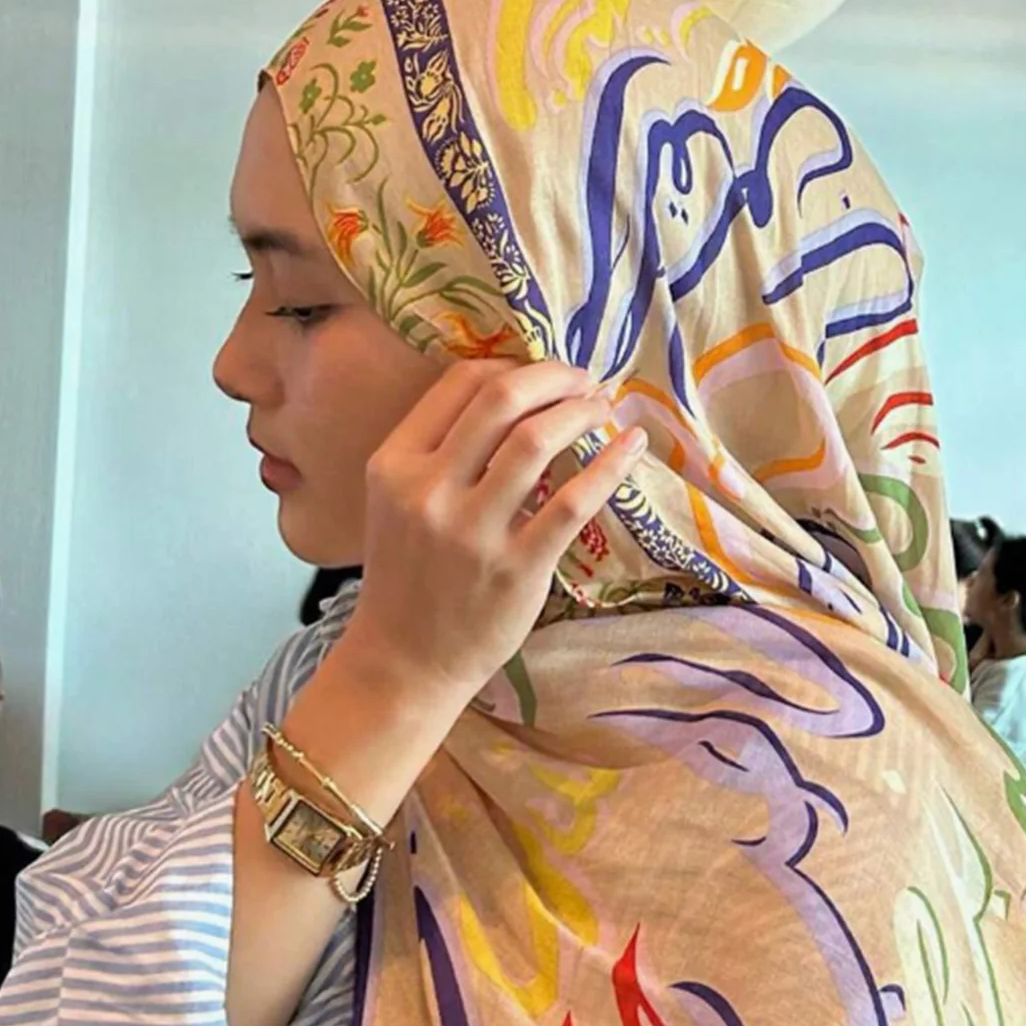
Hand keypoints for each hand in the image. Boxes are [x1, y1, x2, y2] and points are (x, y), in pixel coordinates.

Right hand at [342, 360, 646, 700]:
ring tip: (602, 409)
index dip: (513, 364)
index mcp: (395, 464)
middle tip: (585, 380)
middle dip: (555, 377)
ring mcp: (472, 530)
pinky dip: (608, 466)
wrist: (404, 661)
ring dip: (581, 412)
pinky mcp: (515, 567)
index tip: (544, 375)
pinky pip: (572, 501)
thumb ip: (437, 451)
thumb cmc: (408, 576)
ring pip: (536, 440)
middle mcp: (429, 489)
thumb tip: (512, 396)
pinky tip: (630, 448)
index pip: (460, 382)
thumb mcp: (397, 503)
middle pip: (502, 399)